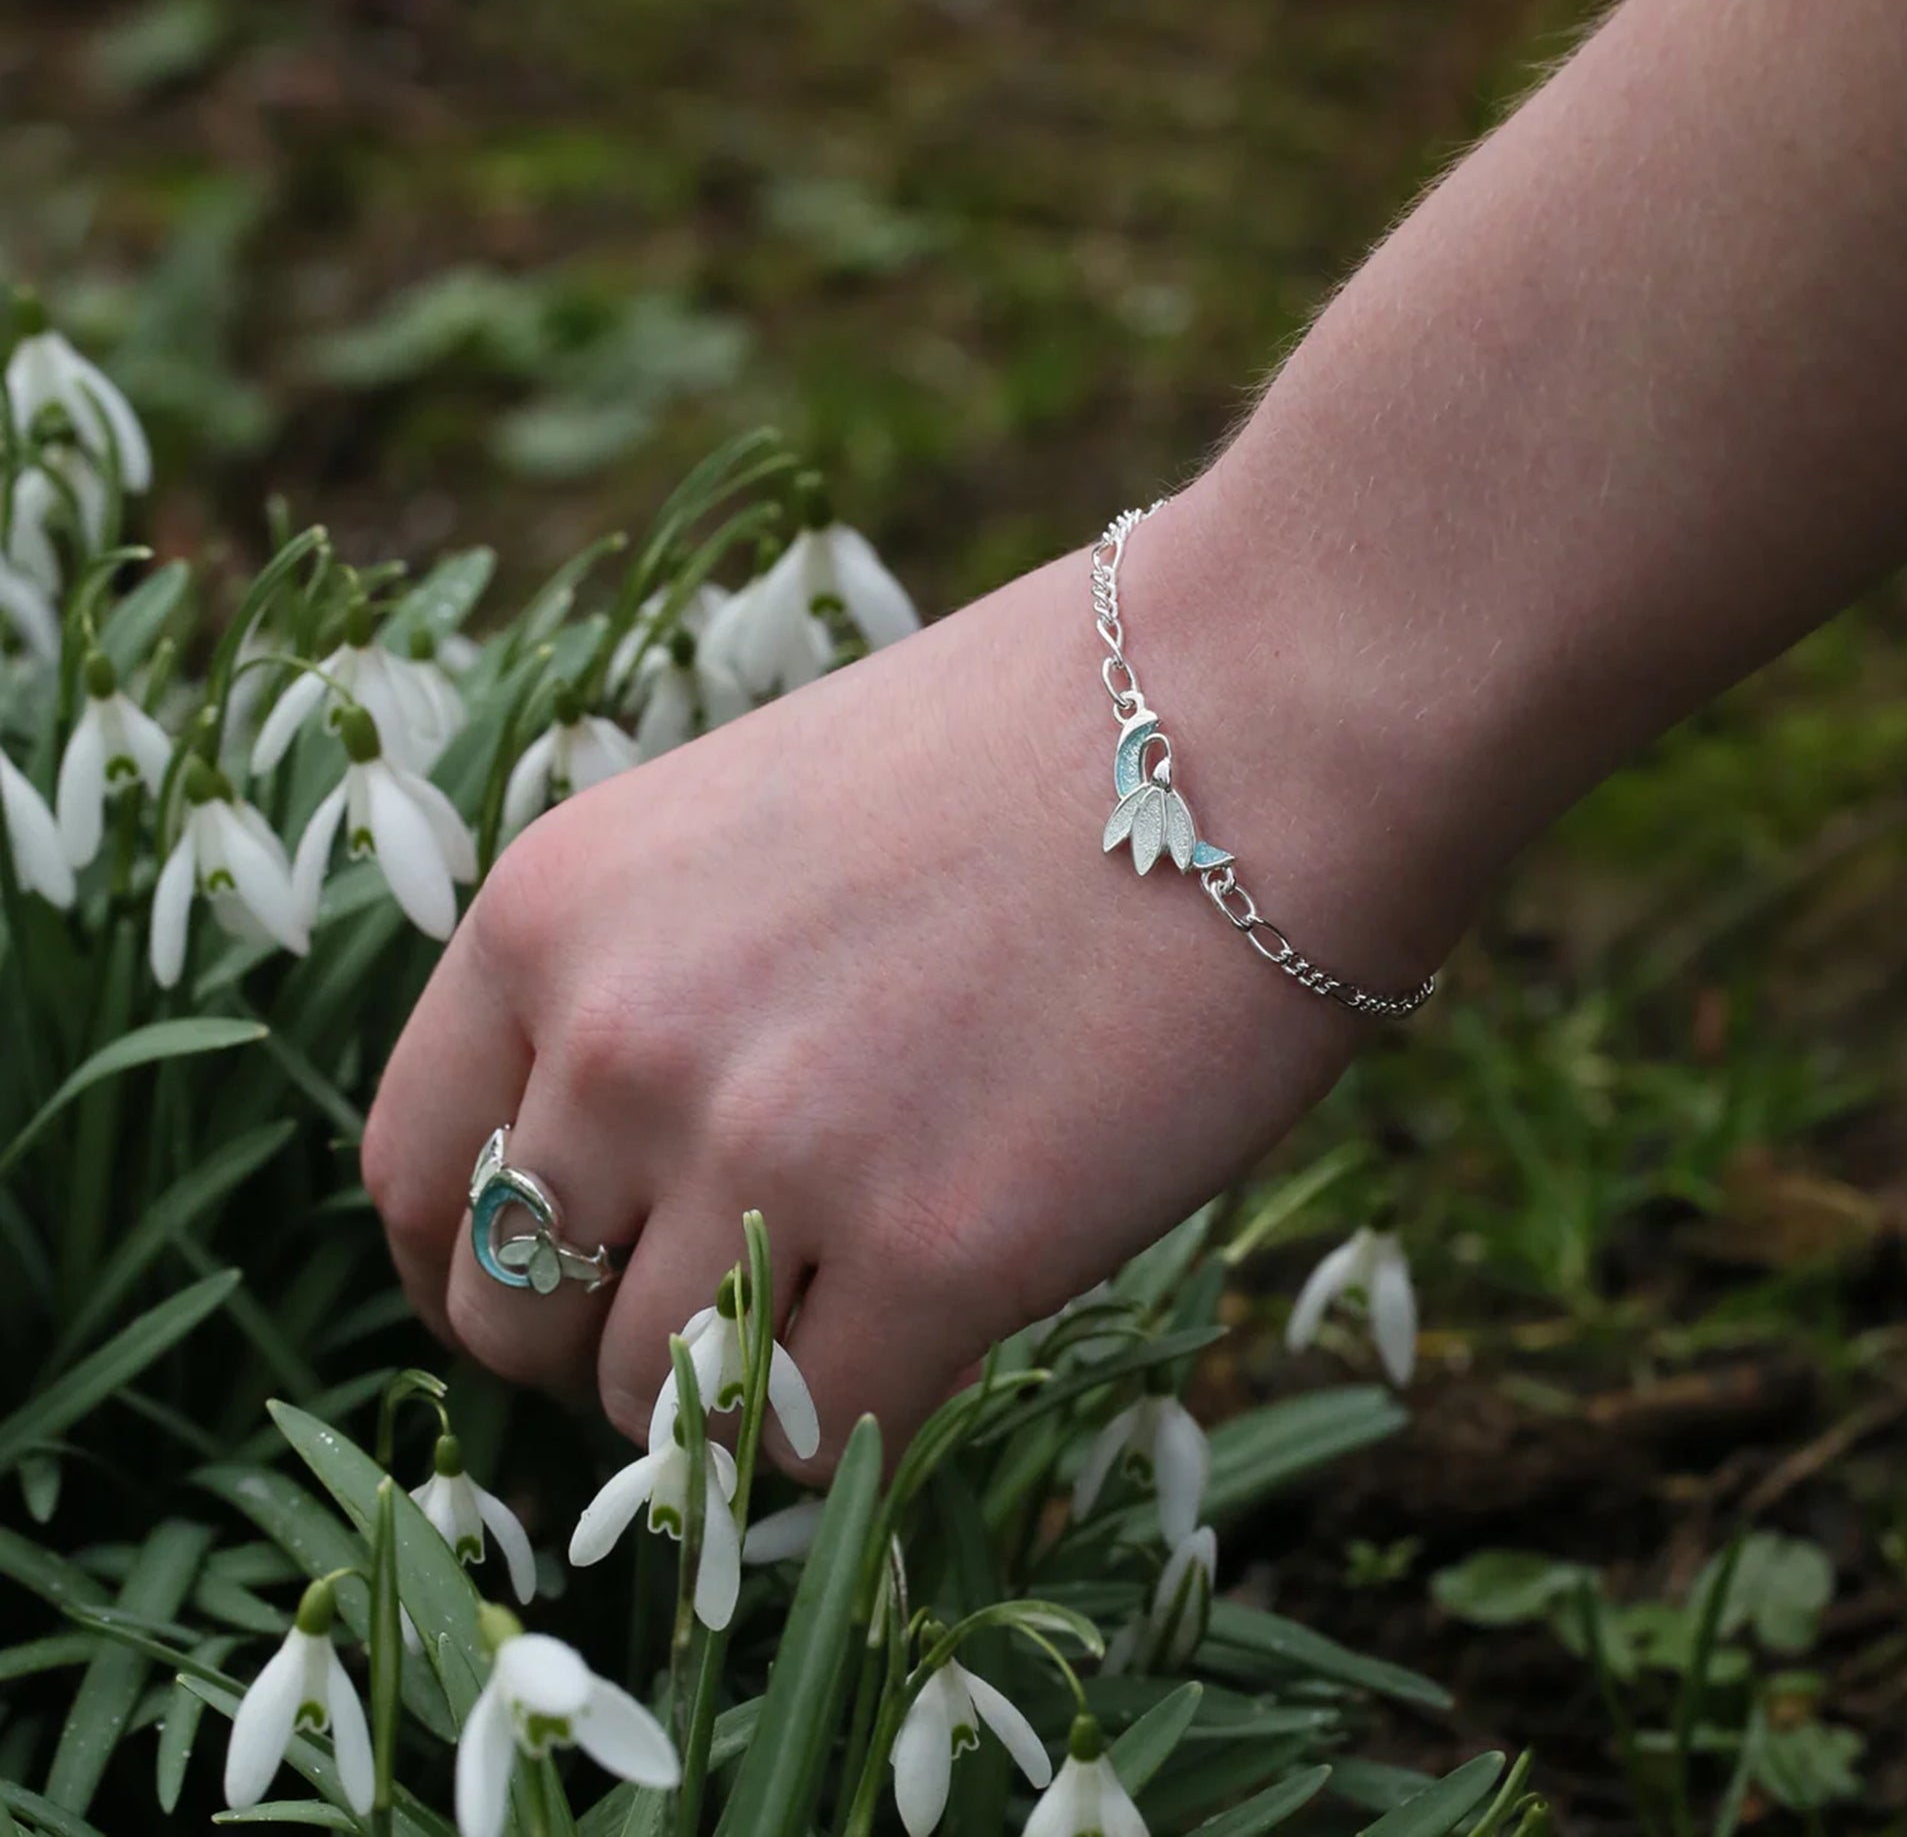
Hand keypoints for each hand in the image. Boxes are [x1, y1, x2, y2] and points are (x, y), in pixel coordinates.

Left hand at [361, 512, 1424, 1473]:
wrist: (1255, 706)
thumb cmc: (1030, 741)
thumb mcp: (752, 829)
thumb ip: (654, 992)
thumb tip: (629, 1180)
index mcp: (551, 912)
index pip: (411, 1178)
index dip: (471, 1267)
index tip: (558, 1292)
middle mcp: (622, 1040)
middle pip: (514, 1318)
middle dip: (598, 1351)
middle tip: (721, 1325)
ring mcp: (771, 1154)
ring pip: (657, 1406)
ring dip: (735, 1396)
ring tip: (852, 1314)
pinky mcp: (941, 1253)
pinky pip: (824, 1440)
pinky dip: (860, 1421)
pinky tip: (940, 1332)